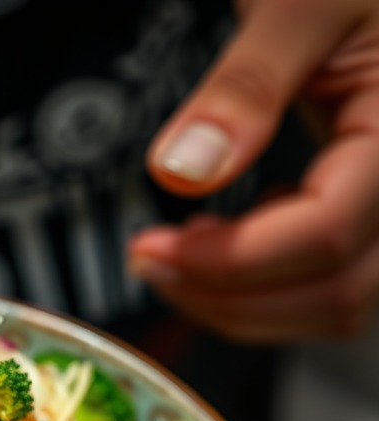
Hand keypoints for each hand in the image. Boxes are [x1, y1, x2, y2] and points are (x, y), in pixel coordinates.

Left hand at [128, 0, 378, 342]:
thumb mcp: (301, 1)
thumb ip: (246, 85)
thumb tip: (182, 172)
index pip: (325, 234)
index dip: (228, 259)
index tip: (150, 248)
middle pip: (335, 293)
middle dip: (227, 298)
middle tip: (149, 264)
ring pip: (335, 304)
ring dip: (243, 303)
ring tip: (177, 256)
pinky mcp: (374, 215)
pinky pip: (332, 283)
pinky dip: (266, 287)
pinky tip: (224, 241)